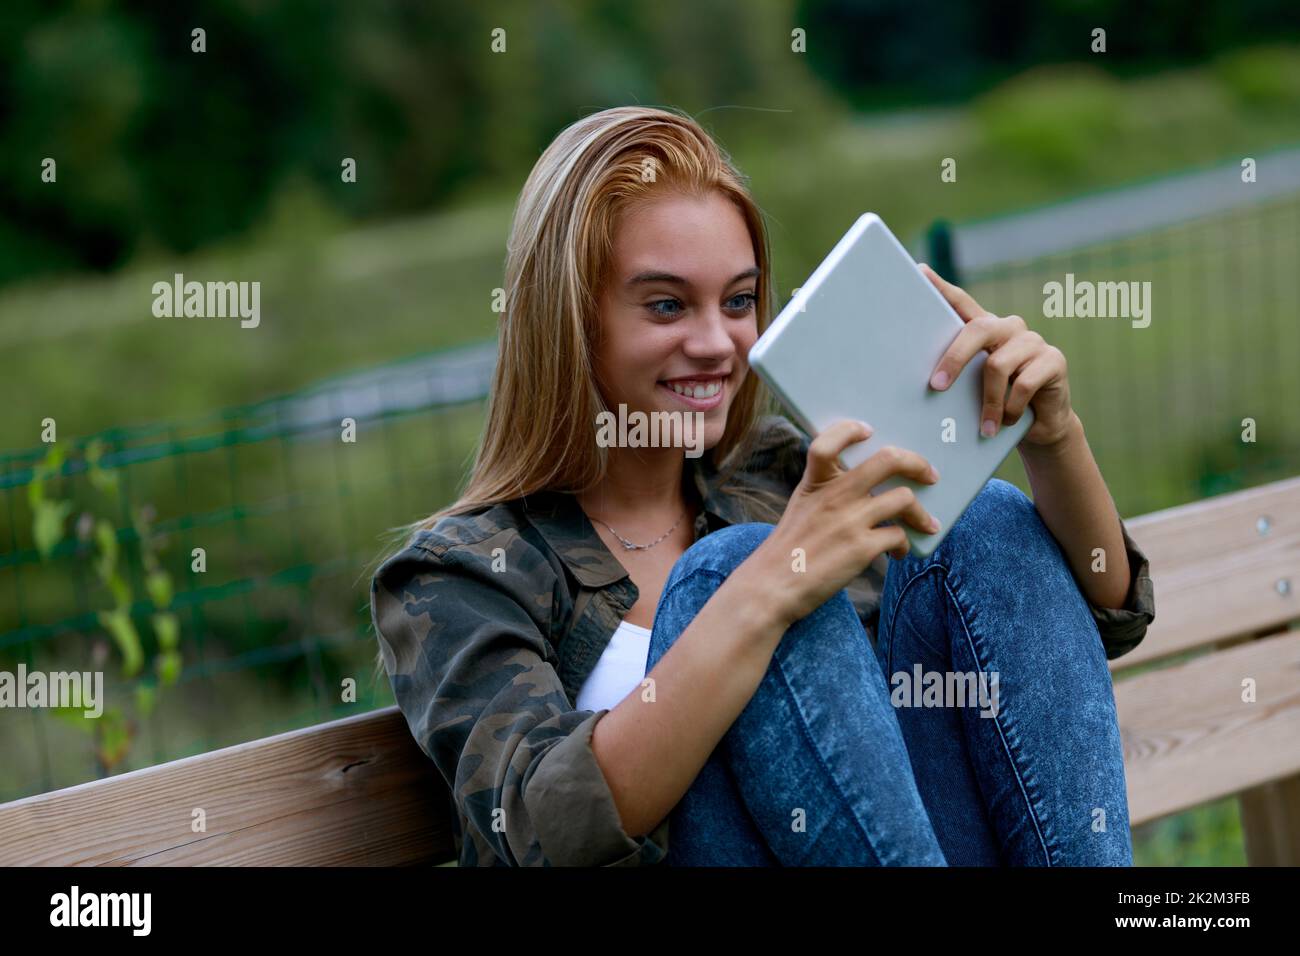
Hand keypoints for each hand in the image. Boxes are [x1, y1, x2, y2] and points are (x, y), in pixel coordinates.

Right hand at [747, 420, 938, 628]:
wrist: (773, 585)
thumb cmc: (789, 548)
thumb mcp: (802, 507)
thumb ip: (827, 491)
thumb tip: (869, 489)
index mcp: (816, 482)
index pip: (828, 442)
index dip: (850, 430)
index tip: (868, 431)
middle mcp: (835, 495)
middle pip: (887, 460)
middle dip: (917, 463)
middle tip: (929, 474)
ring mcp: (850, 520)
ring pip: (904, 498)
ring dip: (921, 514)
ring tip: (927, 524)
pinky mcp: (862, 548)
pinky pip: (898, 536)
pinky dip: (904, 544)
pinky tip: (898, 552)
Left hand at [919, 263, 1074, 449]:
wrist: (1040, 427)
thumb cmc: (996, 404)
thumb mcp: (971, 389)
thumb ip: (956, 376)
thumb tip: (921, 384)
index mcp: (985, 329)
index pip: (961, 302)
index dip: (941, 287)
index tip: (919, 272)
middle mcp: (1009, 328)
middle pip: (977, 329)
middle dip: (954, 358)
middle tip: (936, 386)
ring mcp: (1033, 342)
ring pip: (997, 365)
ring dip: (987, 402)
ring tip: (983, 427)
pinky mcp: (1054, 360)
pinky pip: (1023, 383)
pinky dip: (1010, 408)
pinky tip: (1007, 421)